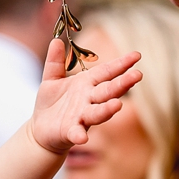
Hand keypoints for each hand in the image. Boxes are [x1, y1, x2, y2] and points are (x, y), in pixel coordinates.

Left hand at [29, 38, 140, 152]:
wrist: (40, 129)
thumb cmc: (51, 103)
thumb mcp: (51, 78)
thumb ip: (55, 61)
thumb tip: (56, 40)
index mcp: (86, 84)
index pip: (107, 72)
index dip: (121, 64)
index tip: (137, 55)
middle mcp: (88, 100)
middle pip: (108, 91)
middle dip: (122, 84)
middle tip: (138, 75)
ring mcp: (81, 116)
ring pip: (97, 112)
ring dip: (107, 109)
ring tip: (117, 105)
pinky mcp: (70, 132)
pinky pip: (76, 133)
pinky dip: (79, 135)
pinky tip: (82, 138)